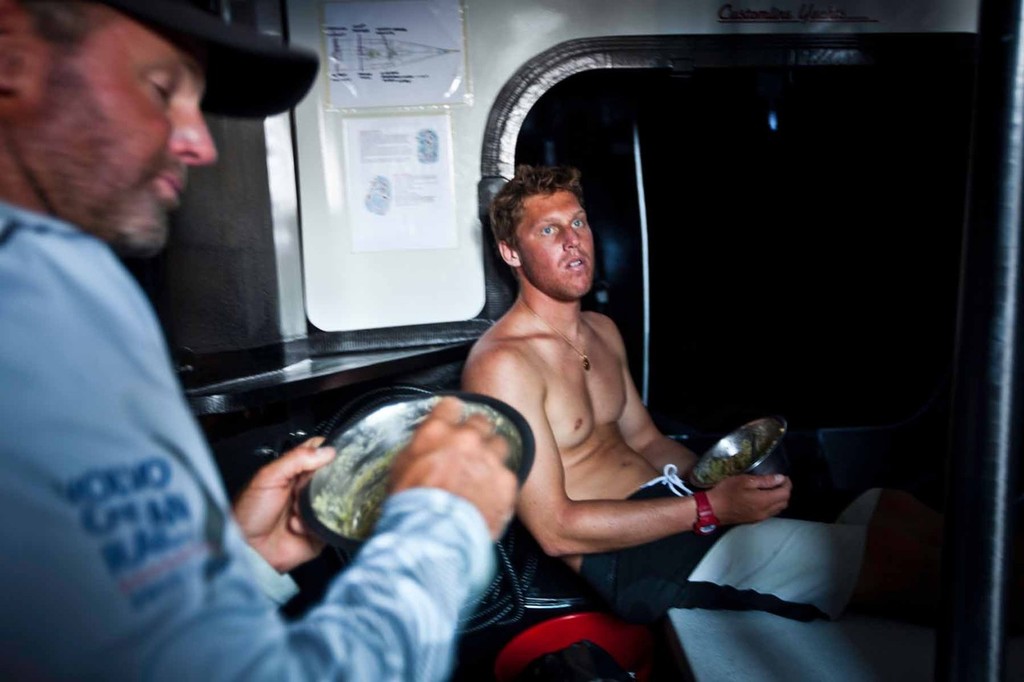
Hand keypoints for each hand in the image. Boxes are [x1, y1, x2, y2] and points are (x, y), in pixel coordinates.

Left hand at [233, 437, 335, 572]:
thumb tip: (328, 450)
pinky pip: (332, 522)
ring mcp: (316, 509)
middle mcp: (308, 488)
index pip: (319, 452)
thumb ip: (296, 459)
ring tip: (295, 512)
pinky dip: (315, 524)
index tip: (334, 455)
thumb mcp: (268, 478)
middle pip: (333, 474)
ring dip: (315, 505)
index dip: (329, 450)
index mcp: (295, 471)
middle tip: (307, 489)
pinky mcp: (321, 530)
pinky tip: (297, 527)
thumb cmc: (250, 511)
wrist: (248, 549)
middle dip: (324, 481)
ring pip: (335, 498)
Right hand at [389, 396, 517, 539]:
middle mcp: (467, 439)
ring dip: (492, 456)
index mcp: (437, 431)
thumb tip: (426, 447)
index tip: (453, 418)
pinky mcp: (506, 481)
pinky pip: (508, 475)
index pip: (451, 405)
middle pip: (481, 421)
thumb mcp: (401, 468)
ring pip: (500, 445)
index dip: (451, 413)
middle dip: (476, 433)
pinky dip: (500, 485)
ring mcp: (490, 458)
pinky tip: (489, 497)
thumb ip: (420, 448)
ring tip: (482, 475)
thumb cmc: (411, 507)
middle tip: (470, 449)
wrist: (432, 536)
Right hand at [708, 473, 790, 525]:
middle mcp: (766, 512)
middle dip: (784, 491)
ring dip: (779, 499)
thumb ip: (765, 480)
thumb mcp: (744, 480)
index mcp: (764, 501)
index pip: (785, 493)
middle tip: (777, 481)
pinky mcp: (754, 520)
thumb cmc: (726, 491)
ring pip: (778, 509)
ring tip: (770, 489)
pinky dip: (772, 505)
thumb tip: (781, 478)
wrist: (712, 509)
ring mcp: (760, 518)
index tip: (782, 476)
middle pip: (784, 502)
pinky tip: (763, 498)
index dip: (787, 483)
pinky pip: (770, 513)